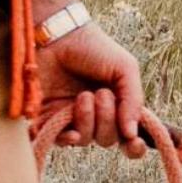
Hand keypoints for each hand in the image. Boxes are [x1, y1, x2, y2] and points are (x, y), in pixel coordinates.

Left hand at [31, 9, 147, 154]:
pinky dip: (62, 137)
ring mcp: (69, 117)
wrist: (58, 35)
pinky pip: (54, 138)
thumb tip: (131, 135)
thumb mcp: (125, 69)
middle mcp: (95, 117)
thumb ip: (133, 101)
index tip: (134, 142)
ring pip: (82, 141)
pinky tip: (66, 126)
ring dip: (86, 122)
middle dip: (106, 121)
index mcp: (117, 107)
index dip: (134, 147)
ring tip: (83, 96)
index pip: (129, 139)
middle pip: (106, 140)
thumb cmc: (94, 48)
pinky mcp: (46, 115)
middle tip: (100, 94)